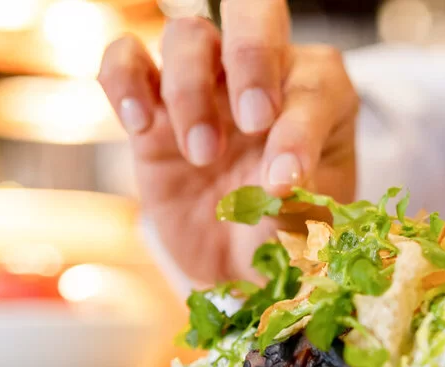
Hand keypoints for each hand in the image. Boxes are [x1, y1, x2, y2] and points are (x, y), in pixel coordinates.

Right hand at [98, 0, 358, 284]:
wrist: (238, 264)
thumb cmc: (286, 231)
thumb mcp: (309, 226)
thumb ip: (301, 200)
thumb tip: (274, 182)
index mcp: (321, 90)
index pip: (314, 86)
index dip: (298, 132)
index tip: (281, 184)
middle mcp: (264, 70)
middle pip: (254, 13)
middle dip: (252, 55)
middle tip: (252, 122)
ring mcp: (205, 81)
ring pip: (189, 35)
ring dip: (191, 93)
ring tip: (202, 157)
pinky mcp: (152, 104)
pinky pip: (126, 59)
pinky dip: (124, 79)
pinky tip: (138, 125)